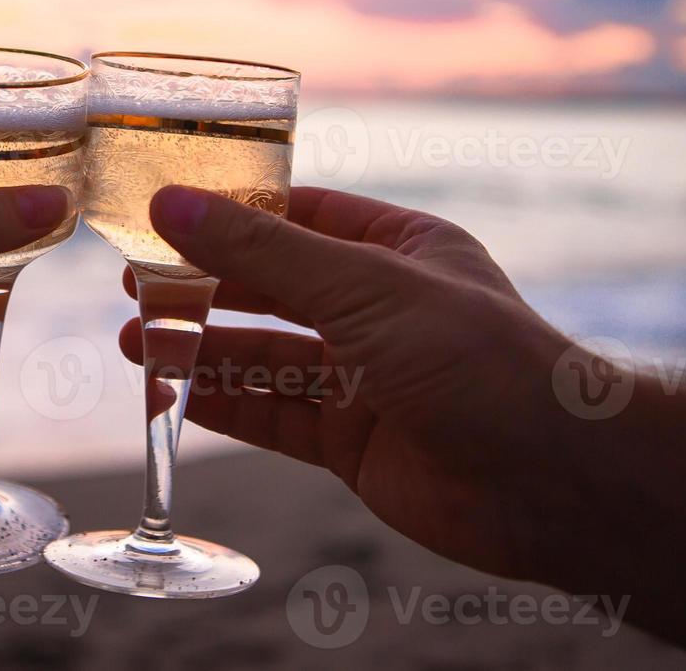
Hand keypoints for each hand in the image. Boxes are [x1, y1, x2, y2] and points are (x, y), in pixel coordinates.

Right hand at [119, 185, 571, 580]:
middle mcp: (383, 309)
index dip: (235, 214)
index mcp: (401, 248)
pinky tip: (171, 394)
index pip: (303, 216)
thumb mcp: (360, 286)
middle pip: (276, 288)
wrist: (550, 480)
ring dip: (204, 349)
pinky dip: (224, 405)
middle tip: (135, 284)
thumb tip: (171, 205)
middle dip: (208, 287)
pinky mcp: (353, 442)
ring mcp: (367, 378)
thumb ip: (261, 250)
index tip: (166, 214)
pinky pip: (274, 416)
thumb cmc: (475, 358)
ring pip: (268, 356)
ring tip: (137, 340)